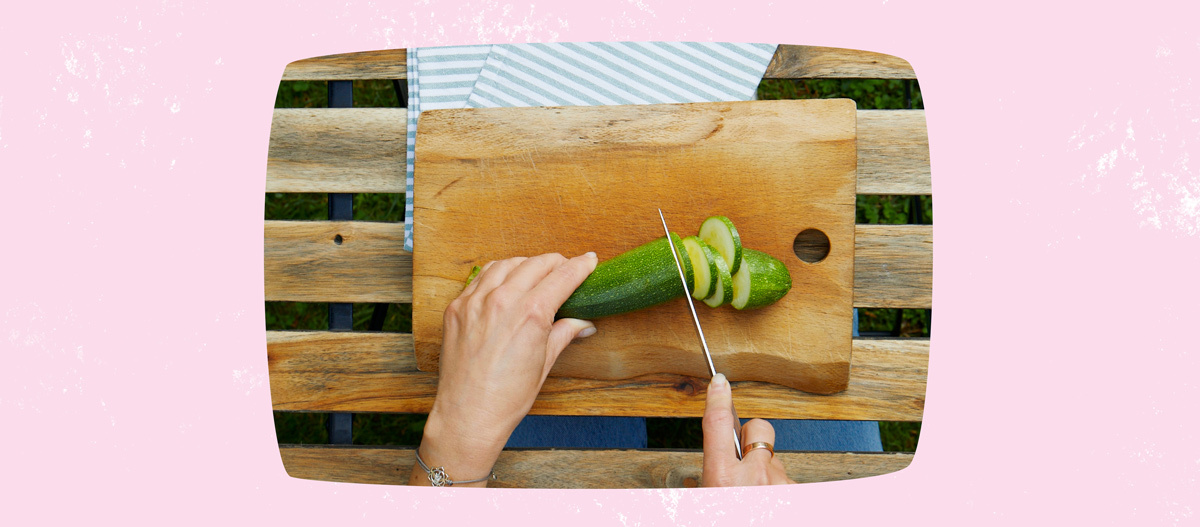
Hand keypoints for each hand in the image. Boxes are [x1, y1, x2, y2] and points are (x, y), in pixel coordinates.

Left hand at [410, 252, 598, 485]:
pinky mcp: (457, 308)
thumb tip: (584, 323)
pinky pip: (481, 277)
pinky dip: (498, 273)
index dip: (581, 266)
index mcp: (531, 314)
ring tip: (536, 273)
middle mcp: (503, 301)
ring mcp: (476, 302)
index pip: (563, 276)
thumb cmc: (507, 397)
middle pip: (537, 264)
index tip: (590, 261)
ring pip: (507, 264)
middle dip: (556, 263)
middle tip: (566, 270)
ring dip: (527, 265)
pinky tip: (506, 281)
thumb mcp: (544, 364)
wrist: (468, 415)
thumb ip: (564, 334)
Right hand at [701, 373, 794, 485]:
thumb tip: (719, 456)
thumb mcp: (708, 496)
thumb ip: (714, 473)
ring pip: (774, 459)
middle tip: (745, 457)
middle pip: (760, 428)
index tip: (719, 383)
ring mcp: (781, 483)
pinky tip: (770, 499)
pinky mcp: (798, 489)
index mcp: (724, 479)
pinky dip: (779, 487)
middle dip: (753, 435)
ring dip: (766, 472)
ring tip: (756, 493)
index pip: (718, 423)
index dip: (718, 399)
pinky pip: (788, 478)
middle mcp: (756, 477)